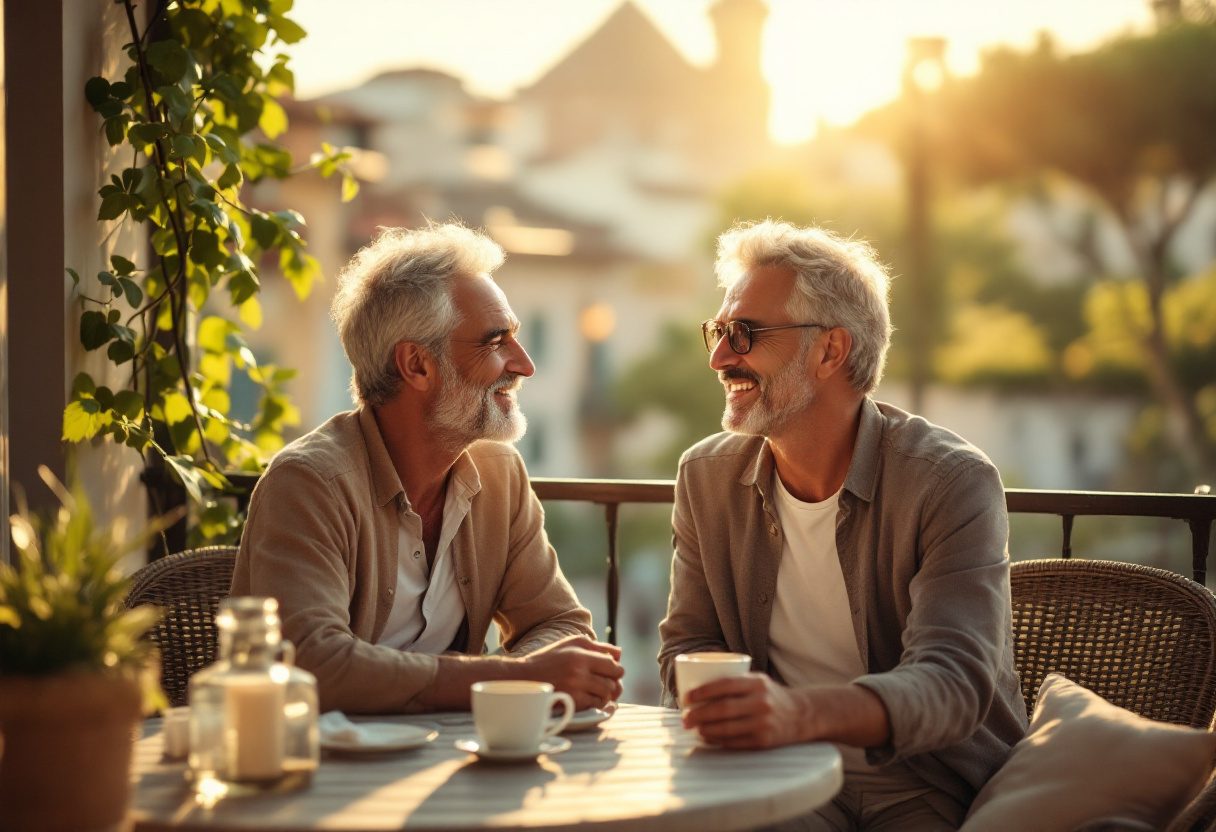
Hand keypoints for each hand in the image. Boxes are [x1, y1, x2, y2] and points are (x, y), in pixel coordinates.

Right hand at [519, 635, 624, 709]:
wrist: (525, 678)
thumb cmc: (550, 659)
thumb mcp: (571, 644)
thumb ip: (597, 647)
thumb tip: (620, 653)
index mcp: (580, 654)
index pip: (612, 664)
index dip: (615, 669)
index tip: (609, 671)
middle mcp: (579, 670)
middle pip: (613, 680)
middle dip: (612, 682)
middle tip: (605, 682)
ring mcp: (575, 688)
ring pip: (606, 694)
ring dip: (605, 694)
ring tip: (596, 690)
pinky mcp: (571, 702)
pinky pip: (596, 704)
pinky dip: (596, 702)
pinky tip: (588, 698)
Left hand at [681, 672, 804, 748]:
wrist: (801, 715)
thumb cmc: (770, 696)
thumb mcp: (757, 682)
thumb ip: (734, 682)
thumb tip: (697, 688)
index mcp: (757, 683)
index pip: (724, 685)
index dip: (702, 692)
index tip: (686, 697)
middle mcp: (761, 702)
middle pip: (722, 709)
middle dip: (698, 714)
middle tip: (685, 718)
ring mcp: (763, 723)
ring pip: (726, 728)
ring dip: (705, 729)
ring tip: (694, 728)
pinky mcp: (763, 741)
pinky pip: (734, 742)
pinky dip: (717, 740)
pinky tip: (708, 737)